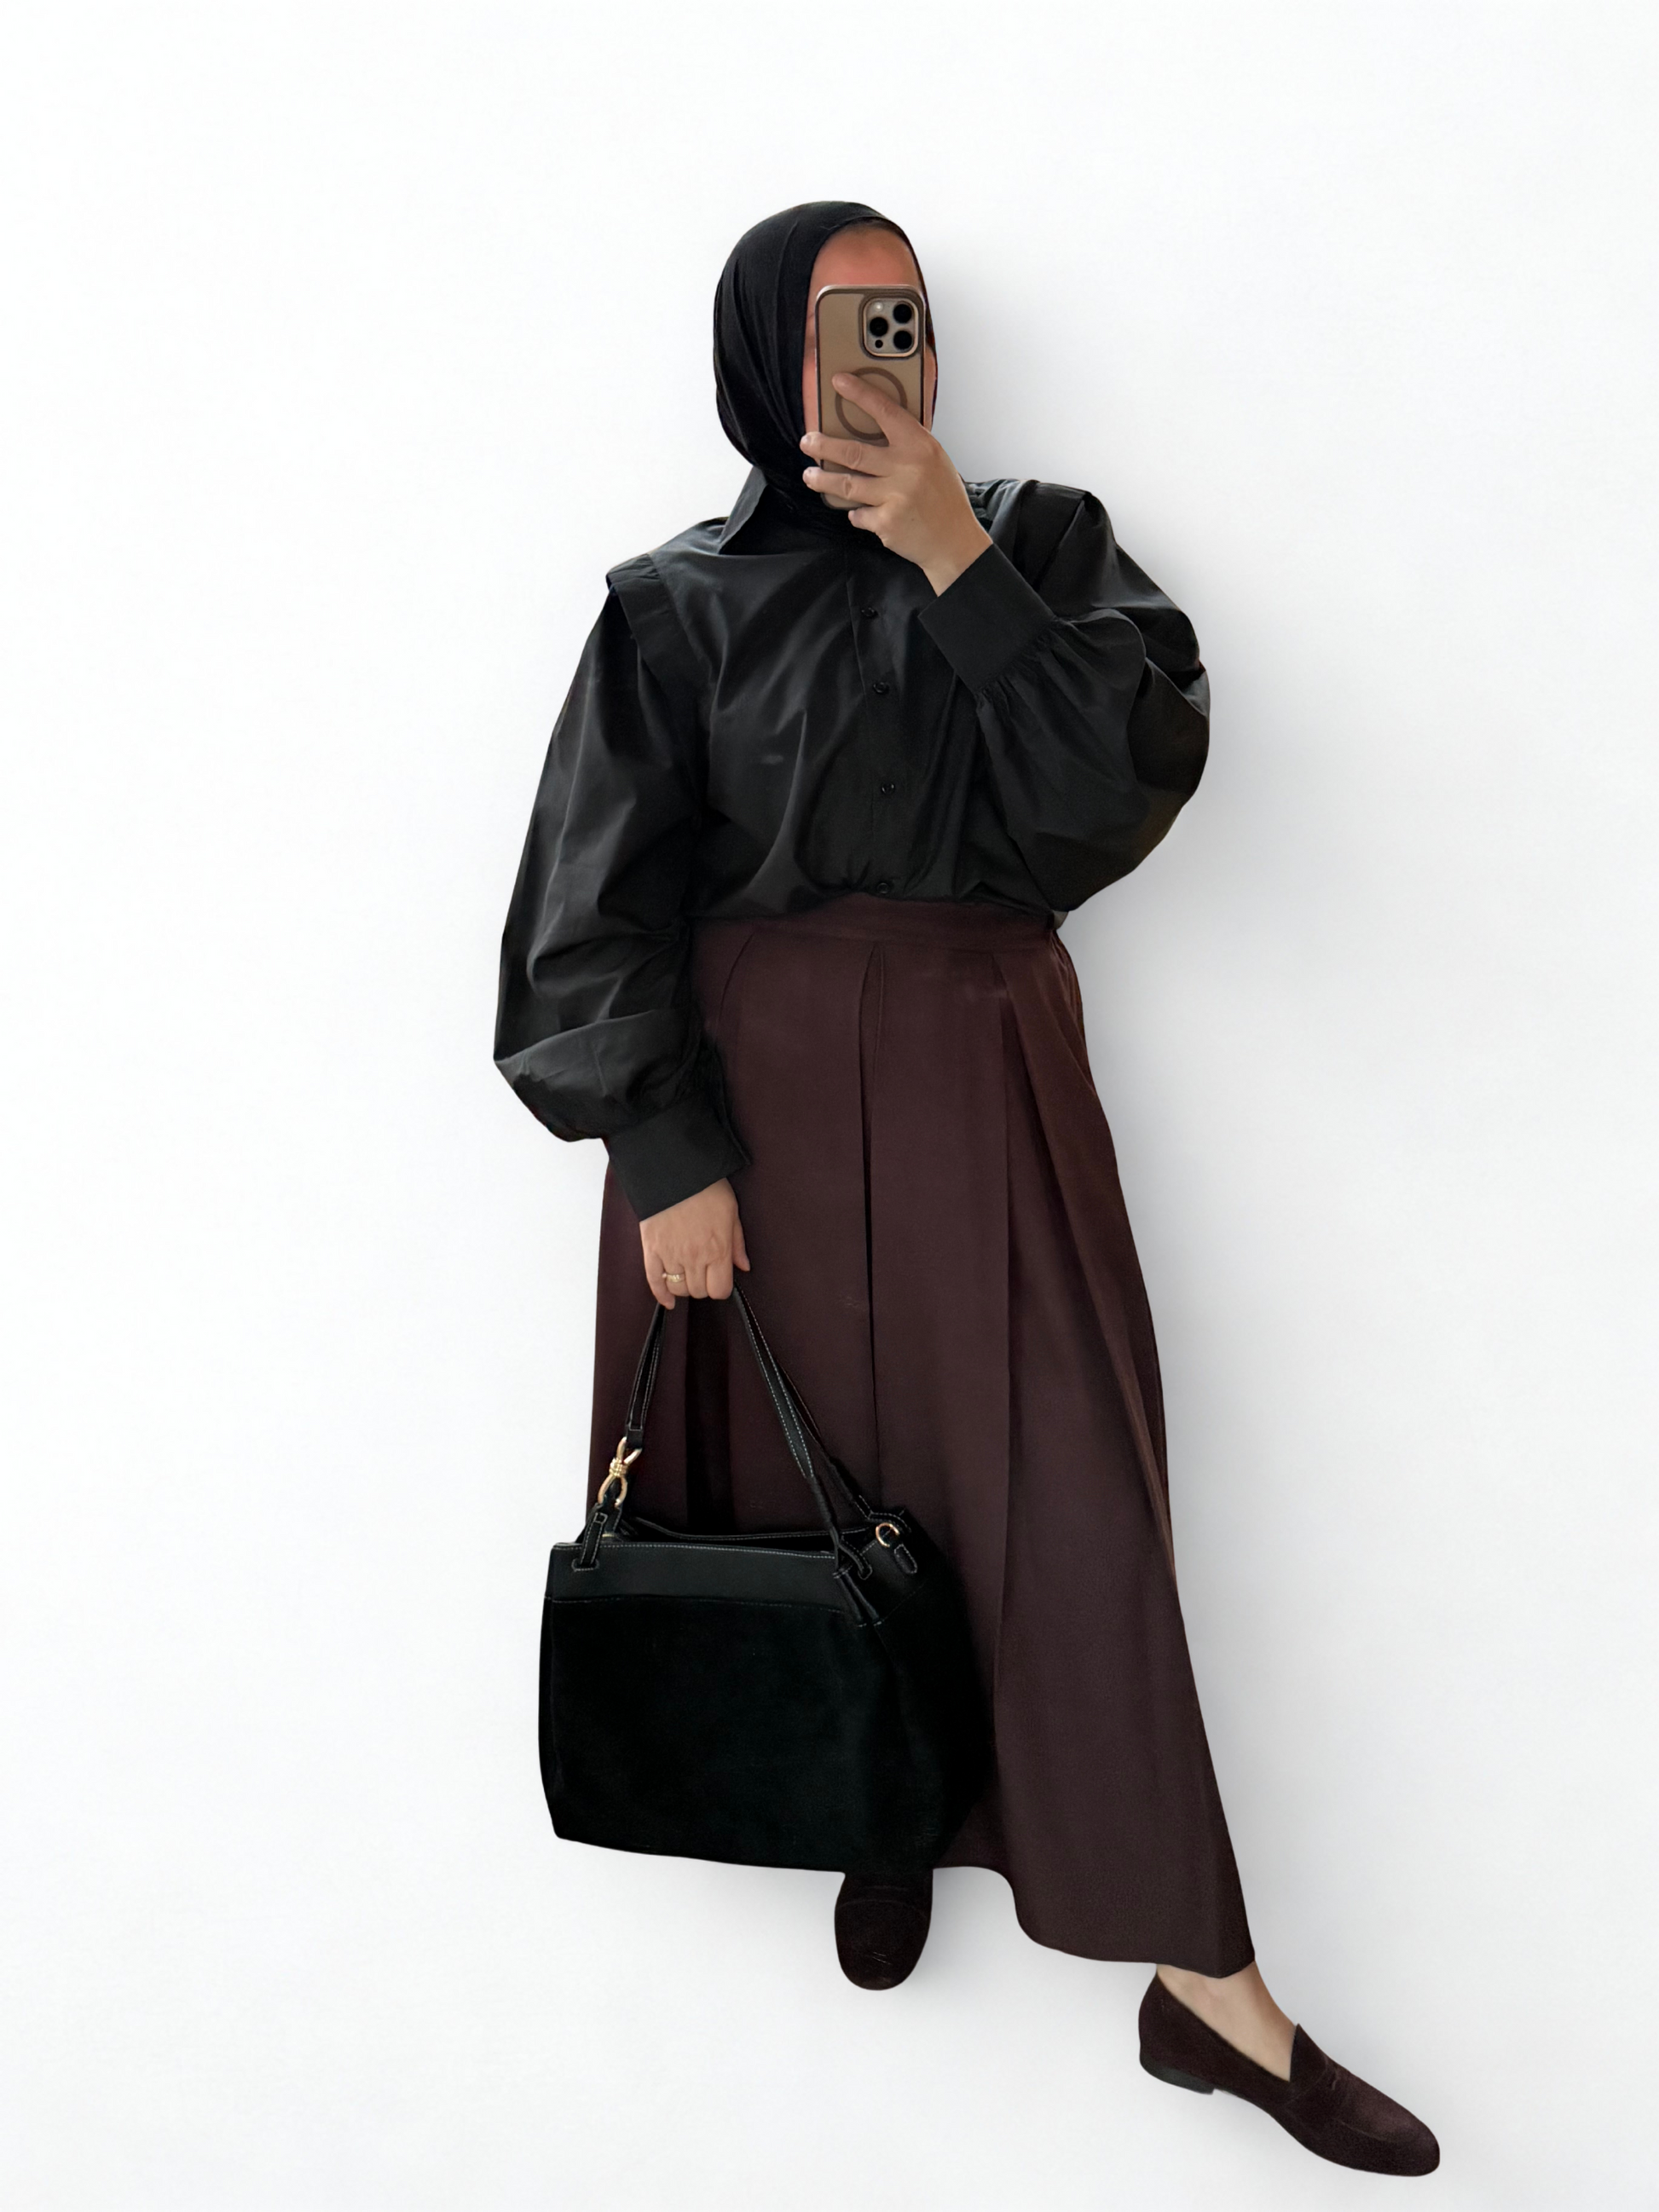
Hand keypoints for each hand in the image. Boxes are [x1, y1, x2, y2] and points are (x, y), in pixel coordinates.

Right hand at [639, 1177, 749, 1309]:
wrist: (675, 1168)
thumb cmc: (707, 1186)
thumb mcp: (731, 1211)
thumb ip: (737, 1242)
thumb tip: (743, 1266)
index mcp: (718, 1249)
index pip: (719, 1290)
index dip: (720, 1287)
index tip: (719, 1278)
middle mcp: (695, 1257)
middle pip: (699, 1292)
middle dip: (703, 1285)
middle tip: (703, 1271)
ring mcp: (671, 1254)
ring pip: (678, 1288)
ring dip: (684, 1286)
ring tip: (687, 1274)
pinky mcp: (651, 1249)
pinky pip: (654, 1281)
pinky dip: (661, 1294)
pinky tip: (668, 1300)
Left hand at [800, 377, 991, 594]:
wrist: (955, 542)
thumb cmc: (944, 500)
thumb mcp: (934, 461)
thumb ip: (907, 446)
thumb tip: (871, 430)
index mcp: (920, 446)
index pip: (885, 411)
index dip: (860, 394)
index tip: (839, 381)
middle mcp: (907, 468)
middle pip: (853, 452)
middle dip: (823, 446)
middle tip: (807, 441)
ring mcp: (895, 496)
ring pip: (846, 484)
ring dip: (822, 480)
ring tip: (811, 476)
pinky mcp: (886, 523)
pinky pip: (858, 514)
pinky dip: (856, 513)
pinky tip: (860, 512)